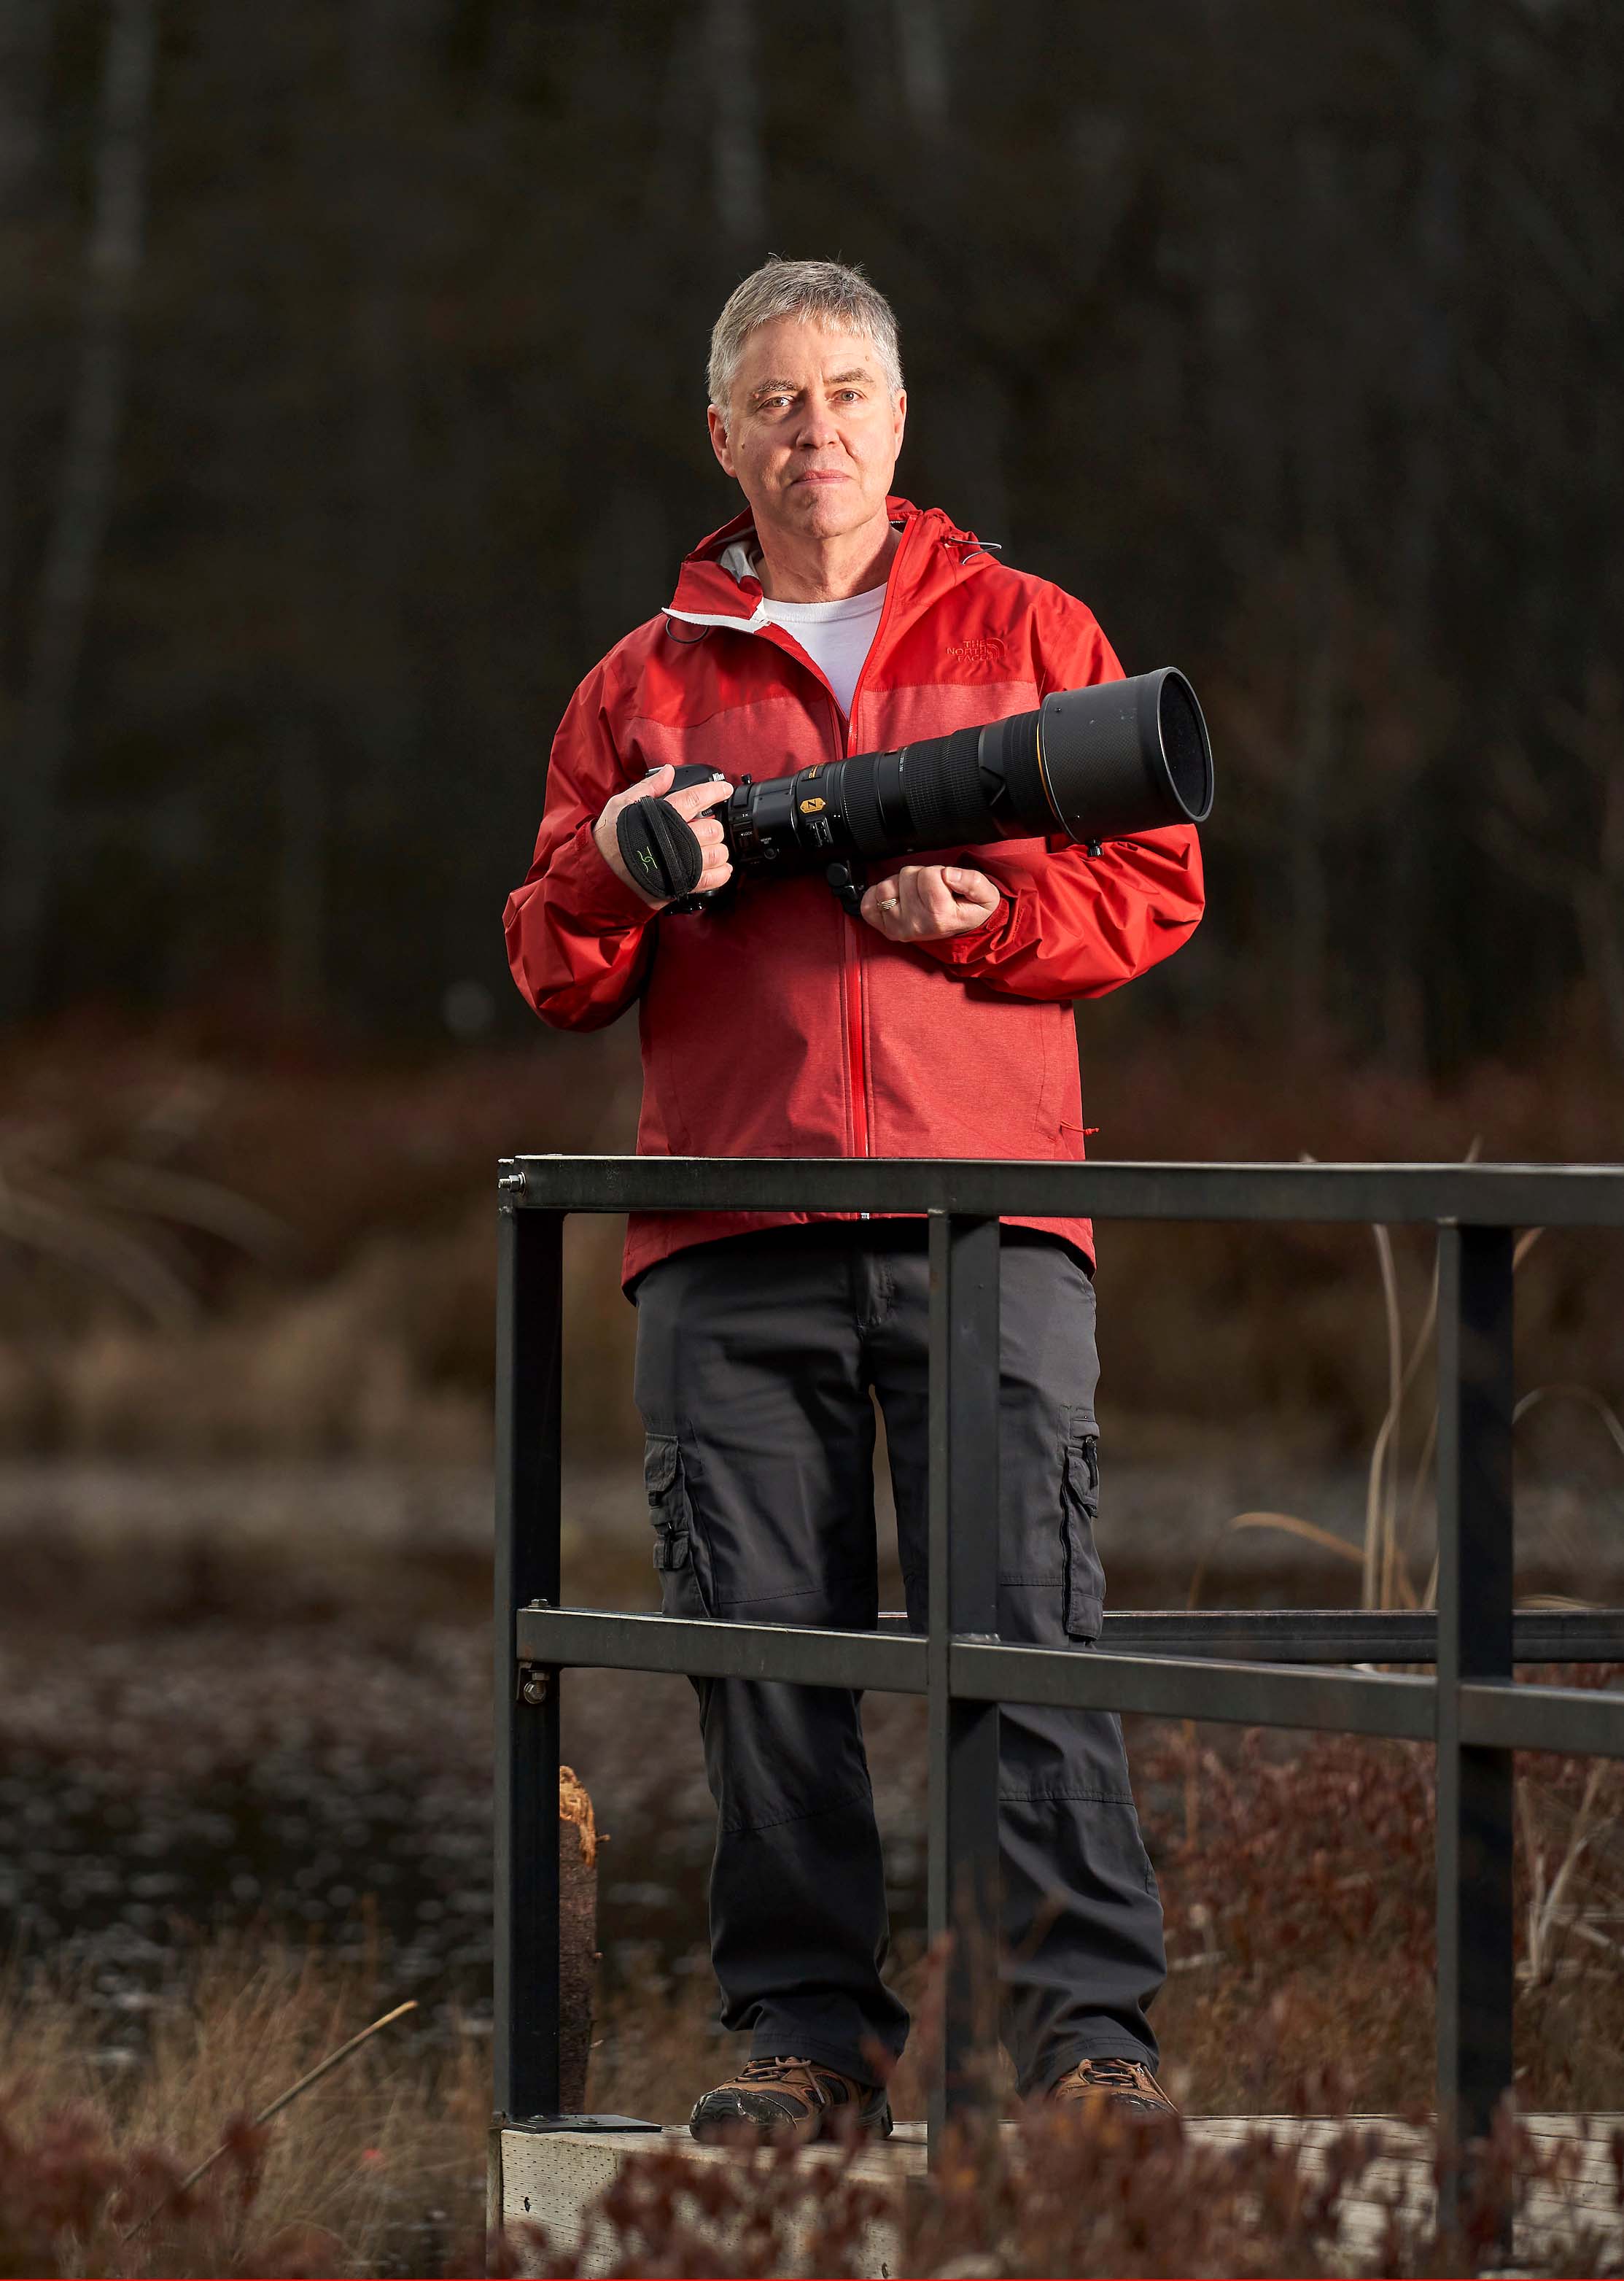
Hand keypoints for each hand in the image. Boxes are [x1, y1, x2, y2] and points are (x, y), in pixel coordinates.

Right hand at [593, 765, 732, 906]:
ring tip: (713, 847)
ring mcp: (681, 864)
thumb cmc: (610, 837)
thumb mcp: (622, 803)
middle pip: (712, 828)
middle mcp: (676, 839)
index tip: (725, 789)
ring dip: (719, 849)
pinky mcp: (681, 884)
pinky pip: (711, 880)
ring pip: (716, 854)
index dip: (715, 791)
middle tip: (708, 826)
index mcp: (663, 816)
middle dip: (714, 825)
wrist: (600, 872)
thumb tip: (669, 772)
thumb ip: (649, 788)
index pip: (696, 798)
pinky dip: (721, 874)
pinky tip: (721, 868)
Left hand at [860, 863, 1001, 941]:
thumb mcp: (986, 895)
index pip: (930, 874)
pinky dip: (879, 895)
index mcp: (940, 917)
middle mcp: (916, 925)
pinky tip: (898, 899)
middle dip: (921, 876)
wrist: (964, 931)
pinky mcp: (885, 928)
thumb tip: (948, 874)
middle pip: (907, 876)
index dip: (940, 872)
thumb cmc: (971, 910)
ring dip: (901, 884)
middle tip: (933, 890)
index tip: (947, 884)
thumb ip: (973, 881)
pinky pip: (869, 903)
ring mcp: (898, 928)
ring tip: (918, 894)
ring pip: (887, 886)